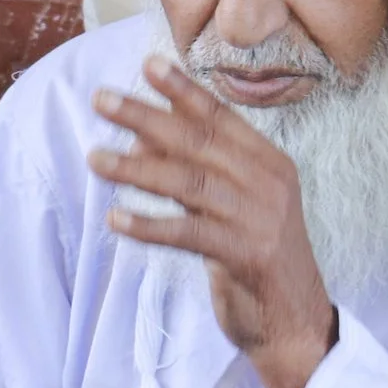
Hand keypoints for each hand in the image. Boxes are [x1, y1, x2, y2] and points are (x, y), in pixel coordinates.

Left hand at [89, 55, 336, 387]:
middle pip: (199, 142)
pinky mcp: (246, 255)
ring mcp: (259, 218)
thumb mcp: (227, 206)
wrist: (292, 321)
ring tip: (95, 158)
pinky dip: (150, 226)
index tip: (146, 66)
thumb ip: (194, 172)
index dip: (183, 91)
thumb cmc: (252, 257)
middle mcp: (268, 183)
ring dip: (137, 169)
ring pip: (189, 183)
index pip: (220, 118)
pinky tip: (116, 220)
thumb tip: (140, 140)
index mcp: (267, 164)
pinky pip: (189, 234)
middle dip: (147, 117)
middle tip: (101, 99)